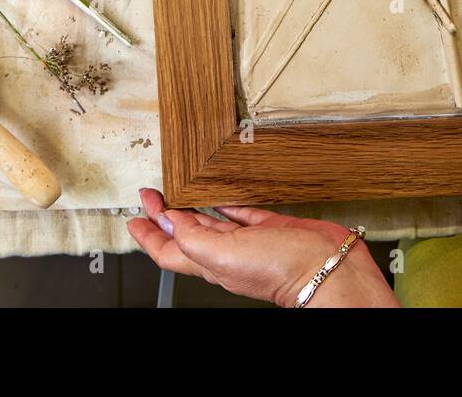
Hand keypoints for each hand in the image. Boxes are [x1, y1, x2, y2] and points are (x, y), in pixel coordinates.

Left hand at [127, 188, 400, 306]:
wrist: (326, 268)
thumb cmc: (279, 271)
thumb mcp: (222, 255)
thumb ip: (192, 237)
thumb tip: (169, 221)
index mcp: (208, 263)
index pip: (167, 250)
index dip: (148, 234)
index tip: (135, 215)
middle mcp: (225, 253)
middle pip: (185, 234)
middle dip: (166, 217)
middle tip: (152, 195)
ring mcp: (247, 240)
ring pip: (211, 221)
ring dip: (192, 207)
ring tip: (178, 190)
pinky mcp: (270, 226)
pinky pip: (242, 211)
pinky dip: (228, 201)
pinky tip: (220, 191)